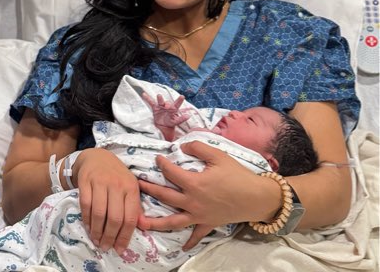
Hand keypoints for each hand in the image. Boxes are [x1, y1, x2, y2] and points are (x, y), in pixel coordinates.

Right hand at [74, 147, 140, 255]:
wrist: (97, 156)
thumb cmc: (116, 176)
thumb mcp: (129, 186)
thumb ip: (134, 206)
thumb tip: (140, 228)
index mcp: (131, 187)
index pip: (130, 217)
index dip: (125, 236)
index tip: (119, 249)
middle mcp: (117, 184)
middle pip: (114, 218)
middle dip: (109, 237)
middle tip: (105, 247)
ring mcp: (100, 181)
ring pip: (99, 213)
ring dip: (97, 231)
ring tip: (96, 241)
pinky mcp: (86, 180)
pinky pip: (86, 205)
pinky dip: (86, 219)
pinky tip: (88, 227)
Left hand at [138, 140, 277, 250]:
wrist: (256, 197)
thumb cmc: (237, 175)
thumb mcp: (218, 155)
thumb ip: (198, 148)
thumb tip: (182, 146)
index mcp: (194, 184)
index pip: (171, 173)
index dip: (162, 163)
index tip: (157, 158)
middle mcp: (193, 202)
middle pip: (165, 197)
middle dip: (149, 189)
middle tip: (137, 184)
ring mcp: (199, 216)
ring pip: (173, 222)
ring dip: (156, 223)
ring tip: (140, 223)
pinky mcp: (208, 224)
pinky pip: (196, 235)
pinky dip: (189, 241)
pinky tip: (182, 247)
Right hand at [144, 93, 187, 141]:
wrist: (162, 126)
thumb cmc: (171, 123)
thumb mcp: (176, 122)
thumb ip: (181, 119)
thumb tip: (188, 116)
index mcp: (174, 110)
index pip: (177, 104)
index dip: (179, 100)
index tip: (182, 96)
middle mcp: (168, 106)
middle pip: (168, 103)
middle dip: (167, 103)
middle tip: (167, 106)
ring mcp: (161, 106)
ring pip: (160, 101)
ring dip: (160, 99)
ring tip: (159, 96)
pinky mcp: (155, 108)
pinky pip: (151, 102)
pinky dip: (148, 98)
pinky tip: (144, 94)